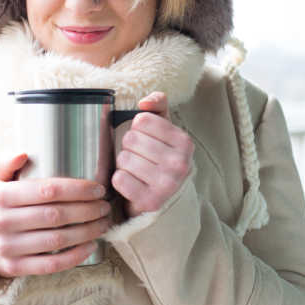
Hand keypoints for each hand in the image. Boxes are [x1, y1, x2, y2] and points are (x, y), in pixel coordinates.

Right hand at [0, 153, 111, 280]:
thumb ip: (5, 163)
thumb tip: (23, 152)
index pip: (48, 190)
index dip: (78, 189)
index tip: (98, 188)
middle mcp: (1, 223)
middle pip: (56, 215)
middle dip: (88, 210)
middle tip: (105, 205)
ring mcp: (7, 248)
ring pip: (57, 240)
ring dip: (87, 231)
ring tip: (104, 223)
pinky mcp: (14, 268)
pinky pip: (50, 264)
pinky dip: (75, 256)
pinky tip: (91, 245)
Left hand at [112, 92, 193, 217]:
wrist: (166, 199)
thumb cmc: (160, 158)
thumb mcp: (164, 130)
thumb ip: (158, 106)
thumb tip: (144, 103)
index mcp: (185, 142)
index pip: (143, 120)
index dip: (138, 128)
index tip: (147, 140)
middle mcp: (180, 163)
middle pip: (131, 138)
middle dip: (130, 147)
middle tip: (140, 158)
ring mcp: (167, 184)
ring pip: (124, 158)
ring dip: (124, 164)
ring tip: (137, 171)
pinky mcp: (150, 201)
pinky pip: (119, 179)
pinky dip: (120, 180)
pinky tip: (132, 184)